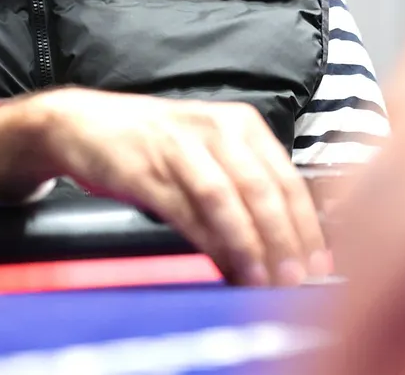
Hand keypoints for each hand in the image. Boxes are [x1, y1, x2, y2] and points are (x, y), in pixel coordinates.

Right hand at [0, 89, 328, 286]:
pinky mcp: (145, 168)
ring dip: (249, 243)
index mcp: (241, 124)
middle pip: (262, 188)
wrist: (83, 123)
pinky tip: (222, 265)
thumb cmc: (154, 145)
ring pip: (226, 197)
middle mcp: (215, 129)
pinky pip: (184, 208)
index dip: (307, 224)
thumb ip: (244, 189)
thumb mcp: (208, 153)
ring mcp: (179, 146)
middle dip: (285, 239)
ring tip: (264, 281)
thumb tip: (283, 244)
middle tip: (297, 280)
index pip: (285, 177)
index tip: (320, 264)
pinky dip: (208, 240)